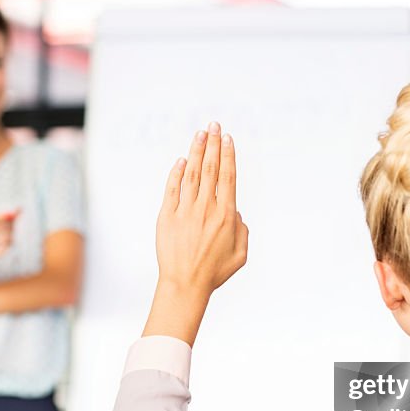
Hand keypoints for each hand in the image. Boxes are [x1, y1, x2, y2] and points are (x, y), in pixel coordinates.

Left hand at [143, 122, 248, 345]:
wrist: (185, 285)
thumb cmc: (215, 272)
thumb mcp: (240, 254)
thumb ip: (242, 230)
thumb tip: (235, 212)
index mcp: (226, 216)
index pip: (228, 177)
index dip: (228, 155)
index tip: (228, 138)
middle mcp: (206, 209)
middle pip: (210, 169)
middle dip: (213, 144)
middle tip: (214, 125)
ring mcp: (185, 211)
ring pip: (192, 174)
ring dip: (196, 151)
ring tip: (200, 134)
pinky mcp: (167, 216)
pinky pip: (172, 189)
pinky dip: (177, 173)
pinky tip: (182, 160)